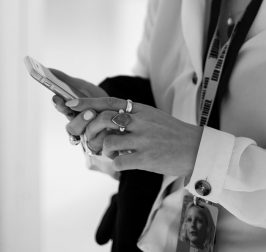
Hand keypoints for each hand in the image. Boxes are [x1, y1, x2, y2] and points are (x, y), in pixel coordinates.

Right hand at [49, 69, 107, 149]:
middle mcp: (79, 127)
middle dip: (80, 119)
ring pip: (86, 137)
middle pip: (72, 128)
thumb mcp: (84, 88)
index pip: (62, 110)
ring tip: (100, 116)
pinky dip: (106, 134)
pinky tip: (112, 127)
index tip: (57, 97)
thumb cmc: (97, 99)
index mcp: (72, 113)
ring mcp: (89, 137)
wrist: (121, 113)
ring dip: (94, 126)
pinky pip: (101, 144)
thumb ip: (66, 81)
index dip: (59, 106)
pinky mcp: (101, 146)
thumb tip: (47, 70)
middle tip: (90, 111)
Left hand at [65, 96, 202, 176]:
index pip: (109, 102)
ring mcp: (143, 139)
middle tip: (89, 139)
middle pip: (104, 119)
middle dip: (91, 129)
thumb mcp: (153, 117)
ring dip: (104, 149)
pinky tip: (123, 162)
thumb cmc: (171, 133)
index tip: (71, 105)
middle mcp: (141, 121)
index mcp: (141, 109)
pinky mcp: (146, 157)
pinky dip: (116, 163)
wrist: (195, 148)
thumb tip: (107, 117)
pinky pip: (118, 161)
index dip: (88, 103)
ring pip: (108, 141)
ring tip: (113, 152)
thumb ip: (132, 115)